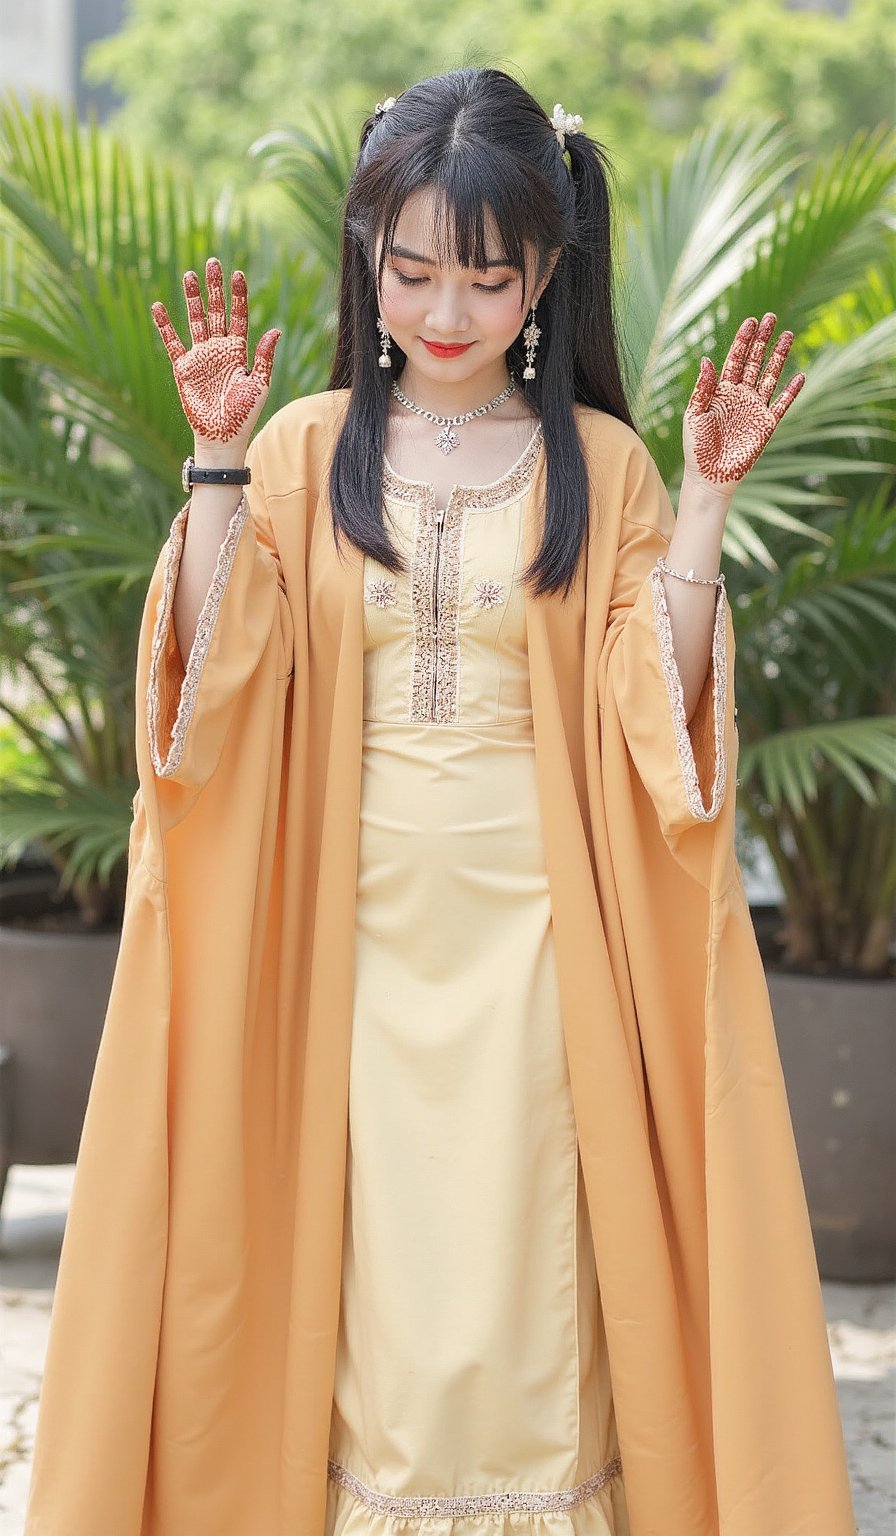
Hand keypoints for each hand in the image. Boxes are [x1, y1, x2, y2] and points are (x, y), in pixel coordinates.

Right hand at [150, 257, 281, 448]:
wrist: (223, 437)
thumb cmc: (244, 415)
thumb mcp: (260, 384)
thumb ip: (264, 357)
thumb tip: (275, 330)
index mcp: (238, 352)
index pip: (238, 317)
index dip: (238, 296)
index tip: (238, 274)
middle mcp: (218, 350)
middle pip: (216, 312)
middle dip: (215, 288)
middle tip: (213, 262)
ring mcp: (200, 357)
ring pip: (195, 321)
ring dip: (192, 299)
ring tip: (189, 275)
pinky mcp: (183, 368)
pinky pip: (172, 342)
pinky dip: (165, 325)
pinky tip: (158, 306)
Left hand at [683, 312, 805, 487]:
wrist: (709, 477)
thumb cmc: (696, 448)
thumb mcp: (694, 415)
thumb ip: (702, 388)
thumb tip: (707, 359)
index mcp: (720, 392)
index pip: (735, 360)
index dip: (743, 341)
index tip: (751, 321)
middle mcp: (740, 396)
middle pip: (754, 362)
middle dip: (762, 340)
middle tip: (771, 317)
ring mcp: (754, 409)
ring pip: (770, 377)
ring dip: (779, 357)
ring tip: (788, 335)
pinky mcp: (766, 425)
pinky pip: (782, 404)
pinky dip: (791, 391)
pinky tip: (801, 376)